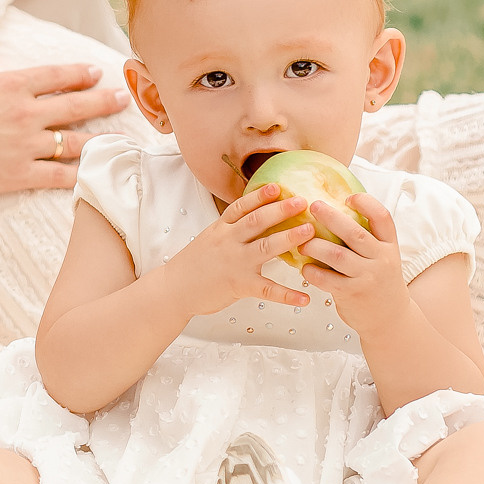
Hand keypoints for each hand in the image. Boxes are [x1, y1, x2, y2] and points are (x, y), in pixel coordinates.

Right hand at [0, 37, 128, 193]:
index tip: (96, 73)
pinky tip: (91, 174)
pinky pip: (56, 175)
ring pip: (73, 141)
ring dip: (99, 139)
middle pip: (75, 105)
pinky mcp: (17, 174)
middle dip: (103, 101)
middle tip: (123, 100)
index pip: (56, 76)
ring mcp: (24, 145)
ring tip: (118, 139)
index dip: (79, 73)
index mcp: (10, 85)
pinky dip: (76, 174)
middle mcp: (25, 113)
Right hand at [155, 187, 323, 318]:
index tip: (277, 186)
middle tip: (303, 201)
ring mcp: (234, 263)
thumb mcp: (211, 238)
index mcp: (221, 229)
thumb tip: (259, 216)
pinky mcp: (239, 285)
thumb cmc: (195, 264)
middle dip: (280, 210)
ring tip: (309, 231)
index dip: (259, 196)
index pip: (241, 207)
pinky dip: (287, 295)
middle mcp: (228, 242)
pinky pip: (266, 289)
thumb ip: (233, 228)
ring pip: (264, 247)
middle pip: (256, 221)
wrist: (174, 289)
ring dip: (288, 238)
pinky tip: (305, 298)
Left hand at [298, 195, 413, 334]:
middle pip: (355, 233)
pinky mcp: (352, 294)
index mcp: (389, 245)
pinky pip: (327, 279)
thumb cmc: (379, 281)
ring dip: (314, 245)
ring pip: (337, 255)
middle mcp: (381, 259)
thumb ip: (367, 240)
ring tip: (301, 242)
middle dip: (331, 216)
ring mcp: (368, 277)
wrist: (391, 319)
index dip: (366, 203)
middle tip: (312, 205)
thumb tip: (334, 210)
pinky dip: (311, 271)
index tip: (347, 197)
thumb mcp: (382, 257)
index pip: (382, 217)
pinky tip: (304, 268)